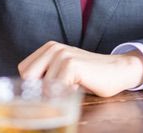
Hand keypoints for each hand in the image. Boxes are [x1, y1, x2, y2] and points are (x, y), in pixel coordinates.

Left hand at [18, 41, 142, 97]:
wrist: (118, 71)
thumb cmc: (90, 76)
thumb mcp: (64, 72)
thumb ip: (46, 76)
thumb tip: (25, 91)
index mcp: (48, 48)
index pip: (24, 70)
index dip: (32, 85)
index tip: (47, 91)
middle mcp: (53, 48)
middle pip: (28, 77)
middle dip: (39, 90)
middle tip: (58, 93)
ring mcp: (62, 55)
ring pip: (43, 85)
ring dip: (57, 93)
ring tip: (73, 87)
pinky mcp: (71, 65)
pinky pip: (57, 88)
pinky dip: (67, 93)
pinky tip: (79, 86)